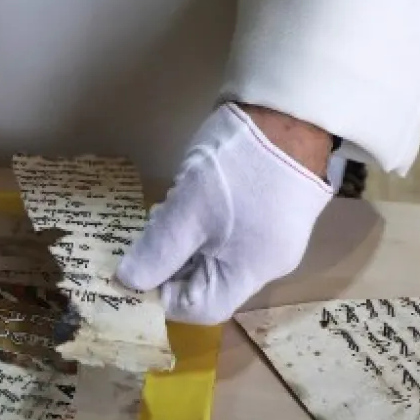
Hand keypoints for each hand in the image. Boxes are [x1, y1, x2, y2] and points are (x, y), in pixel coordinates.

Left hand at [115, 103, 333, 324]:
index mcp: (251, 272)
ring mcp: (271, 234)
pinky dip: (202, 221)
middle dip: (170, 262)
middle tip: (149, 229)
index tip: (136, 265)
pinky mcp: (270, 208)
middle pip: (207, 282)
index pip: (201, 308)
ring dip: (183, 238)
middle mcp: (265, 262)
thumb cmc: (239, 168)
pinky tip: (190, 195)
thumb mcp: (189, 210)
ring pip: (215, 253)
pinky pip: (228, 230)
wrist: (292, 111)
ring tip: (168, 207)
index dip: (163, 294)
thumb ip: (158, 251)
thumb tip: (127, 284)